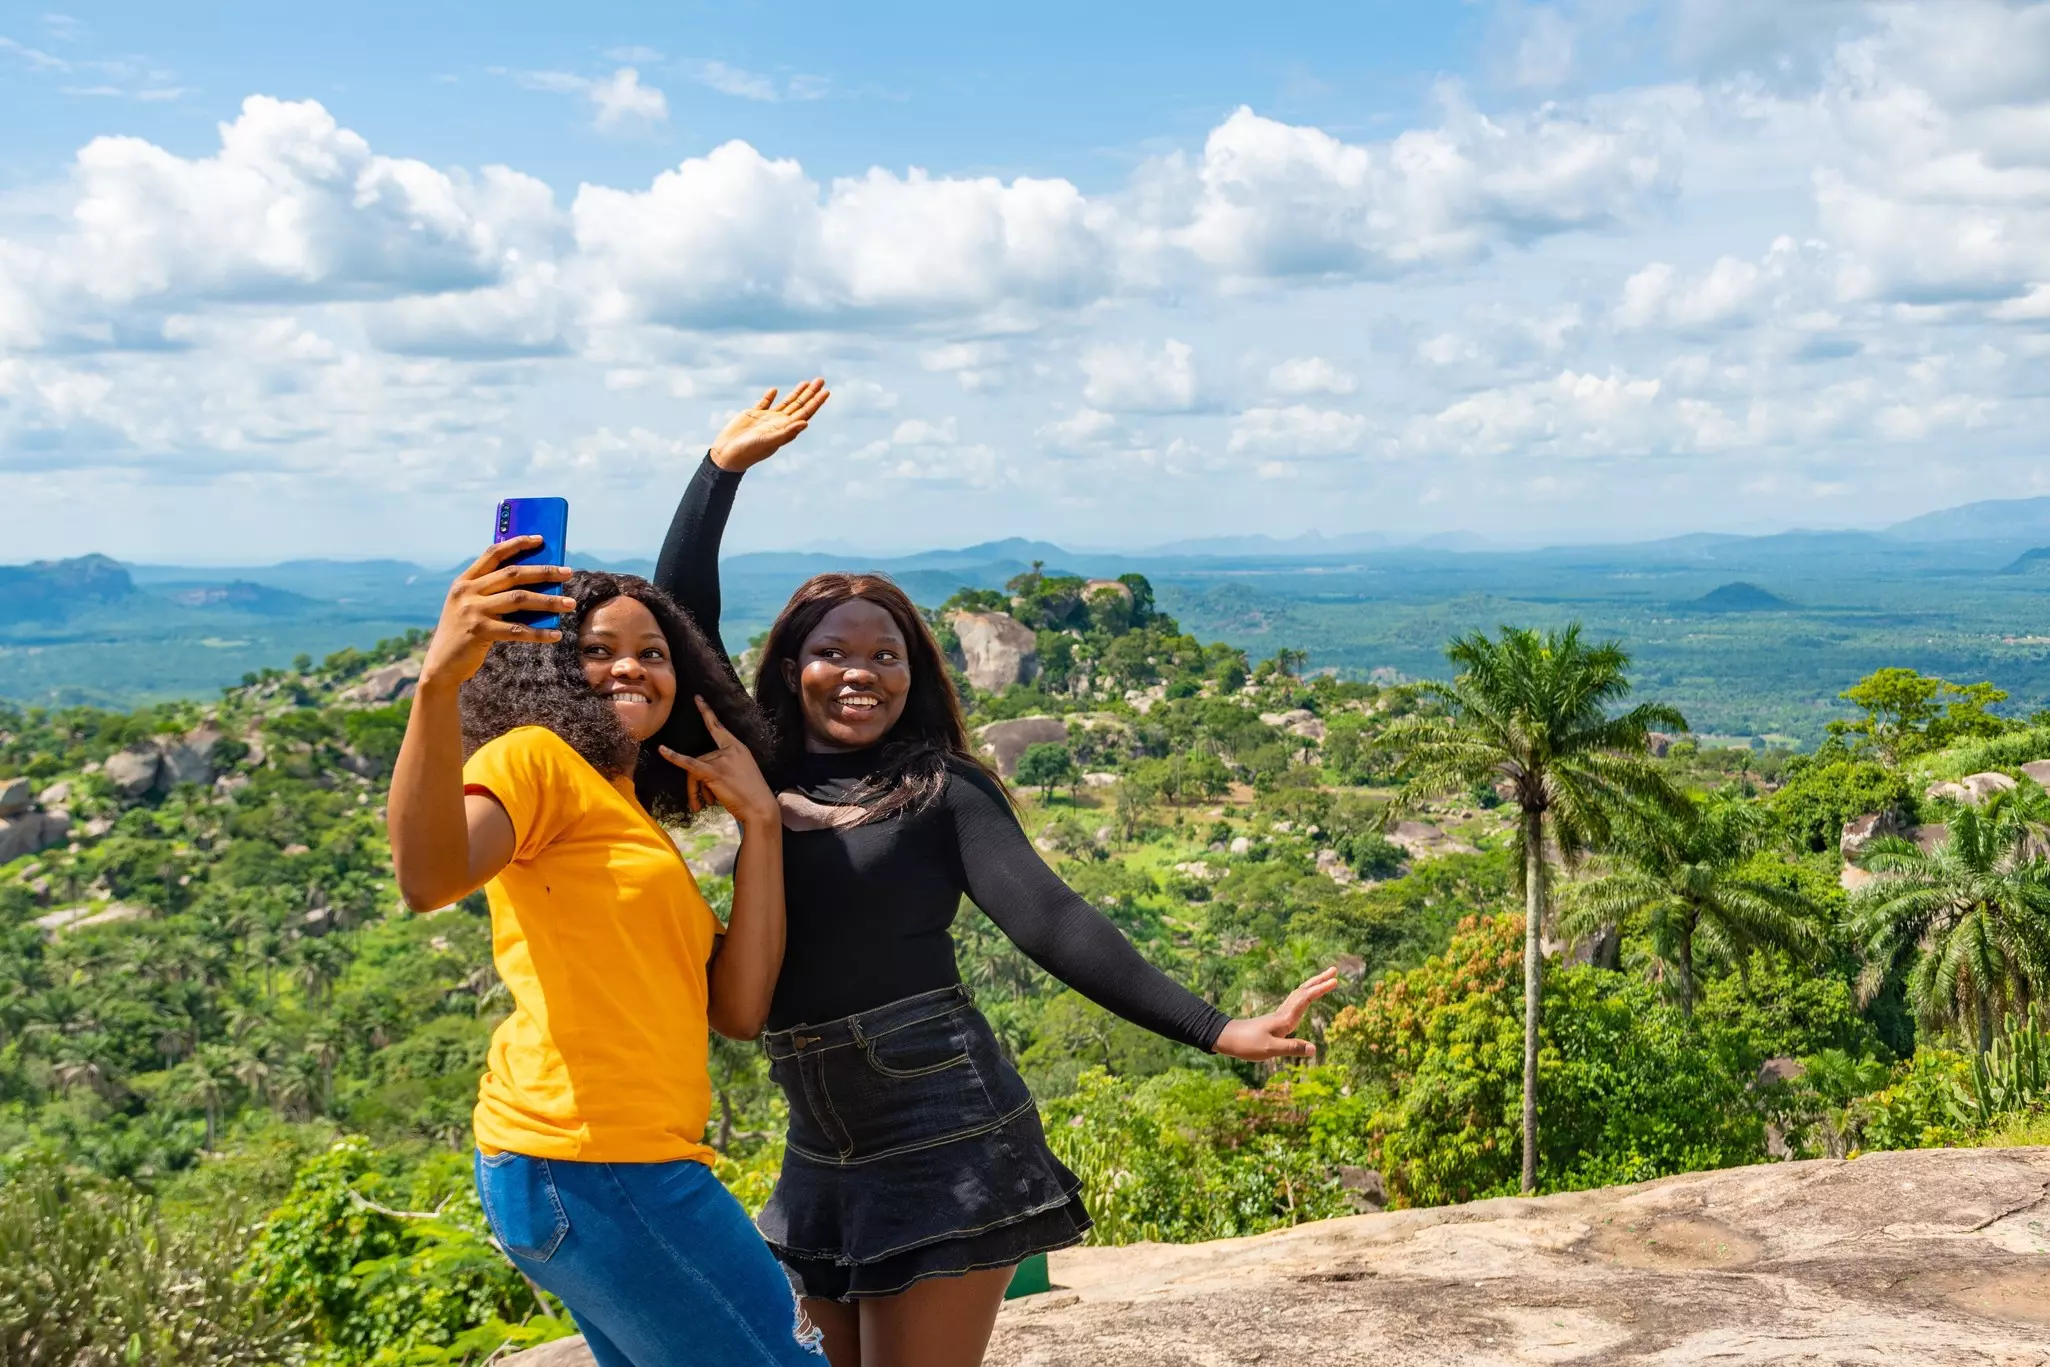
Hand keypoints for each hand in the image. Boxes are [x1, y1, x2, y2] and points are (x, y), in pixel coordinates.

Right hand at [418, 539, 574, 690]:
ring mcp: (472, 611)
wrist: (441, 664)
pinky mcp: (479, 632)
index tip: (541, 539)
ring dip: (548, 601)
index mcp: (464, 581)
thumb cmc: (464, 633)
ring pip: (519, 599)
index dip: (517, 544)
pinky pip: (517, 630)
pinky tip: (556, 634)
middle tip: (568, 573)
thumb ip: (494, 593)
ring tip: (570, 604)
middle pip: (513, 575)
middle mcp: (467, 592)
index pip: (493, 554)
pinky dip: (539, 633)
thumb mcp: (472, 607)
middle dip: (544, 572)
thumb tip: (537, 586)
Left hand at [659, 696, 779, 830]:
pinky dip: (674, 756)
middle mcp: (730, 750)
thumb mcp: (741, 774)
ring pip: (694, 770)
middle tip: (699, 804)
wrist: (760, 808)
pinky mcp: (714, 772)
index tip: (697, 698)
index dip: (707, 712)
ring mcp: (722, 760)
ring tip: (699, 806)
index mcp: (738, 747)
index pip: (718, 727)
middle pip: (700, 759)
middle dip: (696, 784)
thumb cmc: (752, 796)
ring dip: (695, 792)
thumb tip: (703, 778)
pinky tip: (662, 750)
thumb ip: (723, 768)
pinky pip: (689, 764)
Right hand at [708, 378, 829, 471]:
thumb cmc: (749, 451)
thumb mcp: (769, 441)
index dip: (816, 402)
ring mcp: (767, 419)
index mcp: (785, 429)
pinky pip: (764, 403)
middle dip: (810, 393)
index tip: (826, 391)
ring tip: (806, 382)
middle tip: (821, 380)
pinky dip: (770, 396)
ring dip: (796, 393)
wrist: (728, 454)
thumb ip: (787, 432)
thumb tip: (806, 423)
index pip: (805, 413)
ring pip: (786, 403)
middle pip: (799, 405)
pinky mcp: (753, 415)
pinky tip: (775, 390)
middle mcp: (779, 423)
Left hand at [1212, 968, 1340, 1061]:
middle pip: (1304, 991)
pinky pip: (1295, 1002)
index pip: (1306, 999)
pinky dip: (1305, 995)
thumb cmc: (1247, 1044)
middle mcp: (1284, 1013)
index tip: (1335, 981)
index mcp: (1285, 1018)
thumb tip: (1314, 1048)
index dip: (1321, 990)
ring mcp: (1280, 1015)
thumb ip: (1292, 1048)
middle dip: (1320, 981)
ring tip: (1325, 980)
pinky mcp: (1277, 1020)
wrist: (1227, 1038)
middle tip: (1334, 970)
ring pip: (1299, 995)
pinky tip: (1306, 998)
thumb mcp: (1269, 1049)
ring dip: (1313, 986)